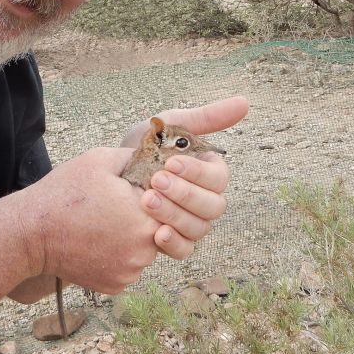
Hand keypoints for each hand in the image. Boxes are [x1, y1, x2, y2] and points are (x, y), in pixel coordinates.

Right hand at [14, 147, 158, 294]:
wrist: (31, 234)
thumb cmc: (64, 193)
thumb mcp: (100, 160)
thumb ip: (137, 158)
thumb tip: (159, 160)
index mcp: (146, 216)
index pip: (167, 204)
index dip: (148, 195)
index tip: (125, 192)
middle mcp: (145, 249)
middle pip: (158, 229)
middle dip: (141, 218)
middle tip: (110, 209)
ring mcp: (130, 271)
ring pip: (143, 250)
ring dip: (131, 239)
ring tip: (101, 226)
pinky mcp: (116, 285)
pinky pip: (127, 267)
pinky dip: (117, 257)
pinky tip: (96, 244)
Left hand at [121, 96, 248, 258]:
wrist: (109, 172)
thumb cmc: (145, 146)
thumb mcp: (171, 126)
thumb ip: (206, 118)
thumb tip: (244, 102)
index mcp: (209, 174)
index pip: (219, 179)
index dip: (198, 173)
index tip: (171, 162)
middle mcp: (205, 201)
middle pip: (213, 206)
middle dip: (185, 194)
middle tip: (156, 181)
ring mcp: (191, 223)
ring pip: (199, 228)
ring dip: (175, 216)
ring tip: (146, 200)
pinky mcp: (174, 242)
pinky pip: (184, 250)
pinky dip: (173, 244)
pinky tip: (156, 234)